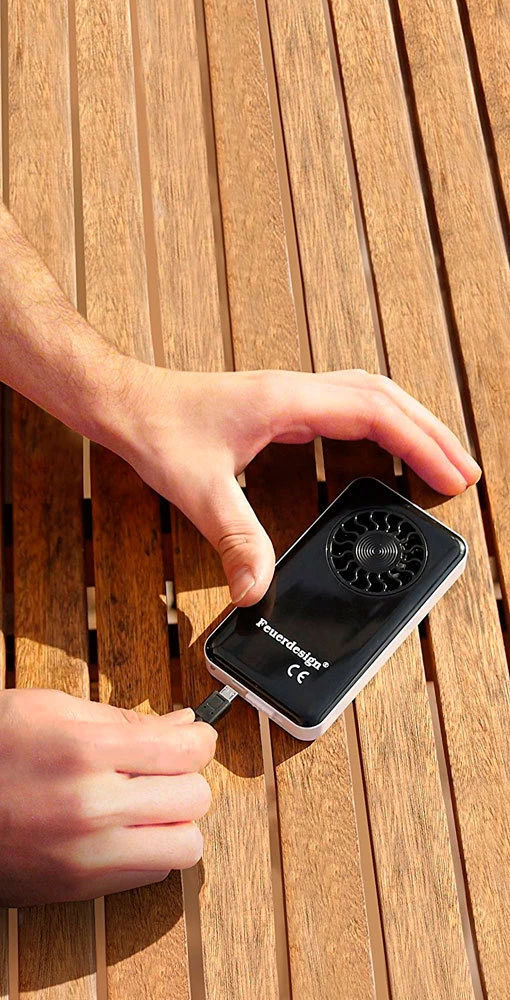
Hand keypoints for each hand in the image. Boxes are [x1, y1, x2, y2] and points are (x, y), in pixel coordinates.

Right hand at [0, 688, 215, 904]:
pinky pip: (152, 876)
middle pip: (196, 798)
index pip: (187, 751)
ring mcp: (87, 855)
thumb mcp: (51, 709)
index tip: (195, 737)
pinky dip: (152, 852)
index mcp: (86, 751)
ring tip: (150, 804)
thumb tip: (182, 725)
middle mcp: (93, 808)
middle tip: (165, 768)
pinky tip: (126, 829)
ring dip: (178, 822)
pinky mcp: (80, 887)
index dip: (200, 740)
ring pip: (185, 847)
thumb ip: (123, 719)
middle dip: (187, 778)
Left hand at [117, 366, 480, 605]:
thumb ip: (234, 537)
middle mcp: (297, 392)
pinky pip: (349, 407)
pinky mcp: (281, 407)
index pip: (375, 414)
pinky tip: (385, 446)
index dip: (420, 444)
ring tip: (440, 457)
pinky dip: (381, 424)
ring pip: (371, 396)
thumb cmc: (157, 427)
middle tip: (464, 473)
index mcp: (288, 401)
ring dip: (411, 423)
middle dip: (432, 433)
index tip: (451, 476)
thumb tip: (258, 588)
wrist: (125, 400)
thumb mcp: (197, 488)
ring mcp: (291, 396)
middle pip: (387, 399)